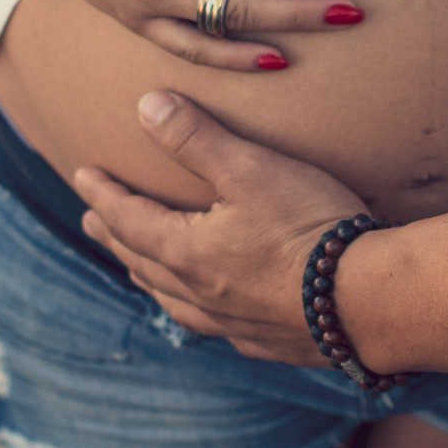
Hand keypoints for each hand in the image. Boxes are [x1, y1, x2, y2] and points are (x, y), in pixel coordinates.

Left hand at [73, 90, 369, 359]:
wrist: (367, 299)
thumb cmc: (310, 225)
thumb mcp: (251, 168)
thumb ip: (196, 138)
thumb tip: (144, 106)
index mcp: (188, 252)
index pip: (130, 219)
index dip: (104, 194)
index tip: (80, 175)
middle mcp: (202, 293)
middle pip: (144, 263)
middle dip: (117, 238)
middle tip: (94, 223)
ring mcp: (236, 323)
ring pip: (176, 302)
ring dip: (151, 281)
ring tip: (139, 272)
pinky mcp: (272, 341)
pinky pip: (220, 329)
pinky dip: (200, 314)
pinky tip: (213, 315)